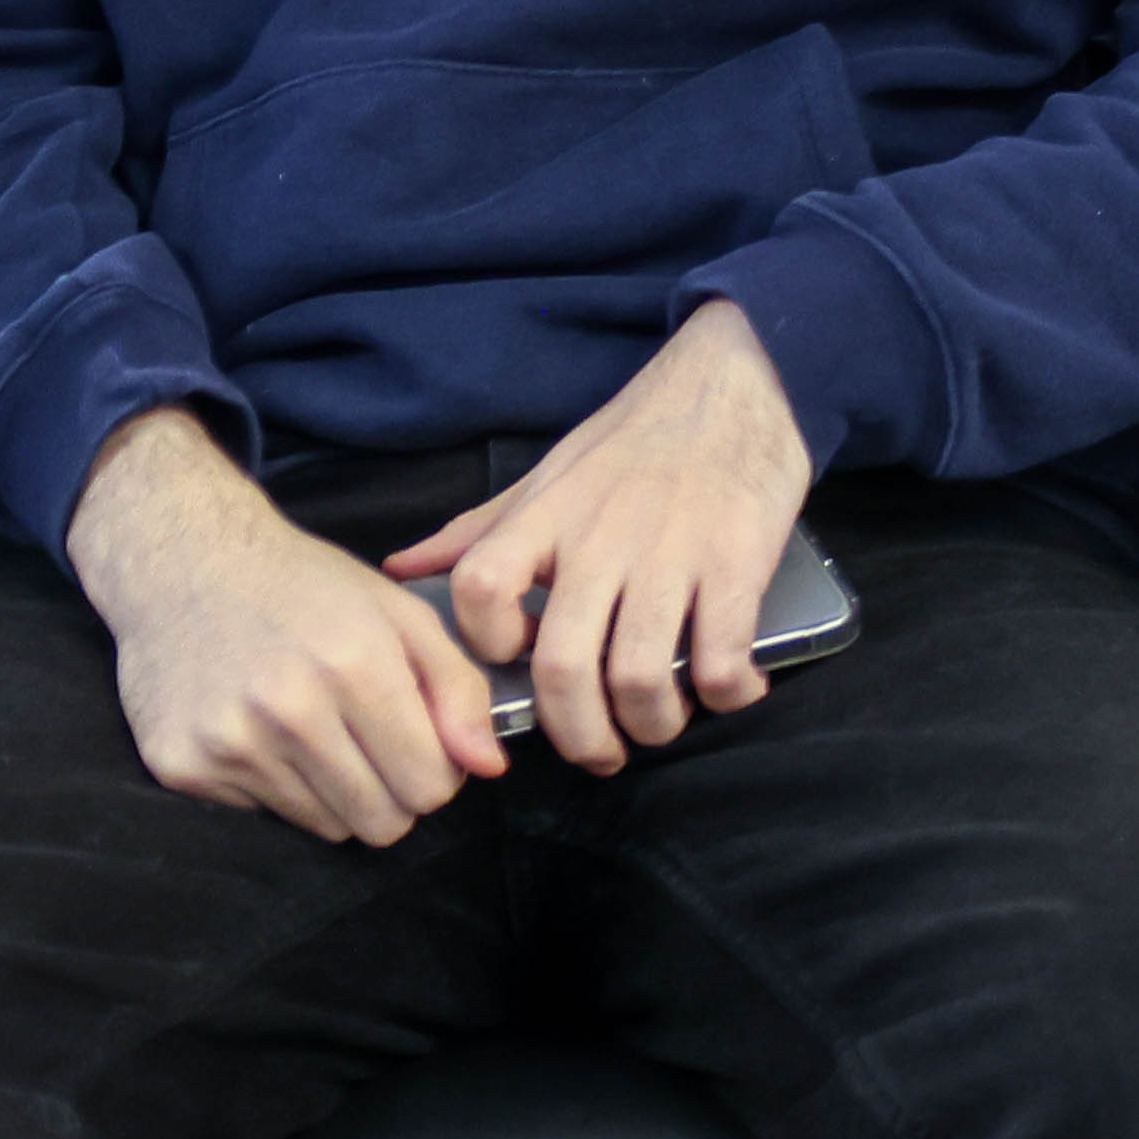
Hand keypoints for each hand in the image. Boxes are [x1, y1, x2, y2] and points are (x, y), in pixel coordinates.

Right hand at [64, 408, 505, 843]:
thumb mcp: (400, 614)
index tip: (424, 748)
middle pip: (380, 821)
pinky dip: (279, 786)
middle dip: (393, 794)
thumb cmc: (304, 586)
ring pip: (325, 826)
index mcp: (355, 667)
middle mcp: (288, 711)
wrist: (184, 563)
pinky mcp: (182, 766)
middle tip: (376, 749)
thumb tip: (490, 768)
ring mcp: (229, 743)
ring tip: (318, 733)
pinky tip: (265, 731)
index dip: (438, 774)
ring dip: (337, 793)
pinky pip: (265, 814)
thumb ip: (458, 689)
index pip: (428, 786)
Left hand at [386, 303, 821, 774]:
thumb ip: (479, 531)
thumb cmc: (637, 438)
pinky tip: (733, 691)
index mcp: (545, 518)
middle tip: (600, 753)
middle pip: (562, 665)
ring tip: (663, 724)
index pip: (479, 590)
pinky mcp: (736, 561)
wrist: (735, 385)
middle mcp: (599, 540)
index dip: (488, 644)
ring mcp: (670, 553)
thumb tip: (401, 567)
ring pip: (639, 676)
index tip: (520, 660)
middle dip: (579, 735)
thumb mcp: (546, 476)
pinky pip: (720, 655)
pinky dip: (727, 693)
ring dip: (652, 723)